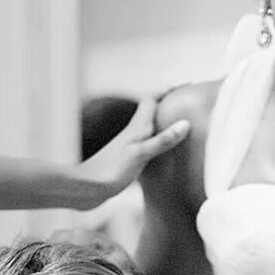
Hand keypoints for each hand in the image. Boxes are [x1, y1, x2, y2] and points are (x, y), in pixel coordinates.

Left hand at [68, 98, 190, 208]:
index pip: (151, 100)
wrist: (88, 187)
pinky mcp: (127, 159)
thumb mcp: (141, 154)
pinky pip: (146, 143)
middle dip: (165, 105)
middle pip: (150, 111)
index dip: (165, 91)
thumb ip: (163, 140)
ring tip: (177, 125)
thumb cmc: (112, 170)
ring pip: (148, 127)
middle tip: (183, 103)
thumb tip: (185, 124)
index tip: (183, 86)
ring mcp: (129, 145)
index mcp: (136, 128)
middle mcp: (132, 133)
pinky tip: (161, 150)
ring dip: (161, 122)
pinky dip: (156, 141)